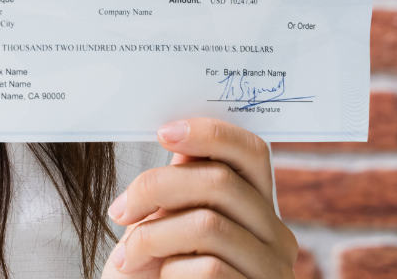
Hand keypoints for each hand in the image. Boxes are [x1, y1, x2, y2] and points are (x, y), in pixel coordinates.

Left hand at [102, 117, 298, 277]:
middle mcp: (277, 237)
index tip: (162, 132)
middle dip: (155, 187)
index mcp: (258, 208)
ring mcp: (272, 271)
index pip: (252, 151)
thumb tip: (176, 131)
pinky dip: (170, 271)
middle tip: (119, 211)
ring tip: (131, 256)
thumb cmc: (157, 274)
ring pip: (208, 225)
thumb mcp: (167, 221)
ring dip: (153, 237)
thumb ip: (182, 185)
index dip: (209, 132)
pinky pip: (208, 268)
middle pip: (220, 182)